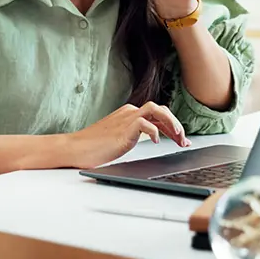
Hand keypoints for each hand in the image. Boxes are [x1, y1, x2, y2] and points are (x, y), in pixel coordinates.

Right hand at [68, 102, 191, 168]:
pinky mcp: (123, 128)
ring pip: (157, 110)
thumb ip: (133, 134)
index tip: (181, 140)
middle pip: (161, 110)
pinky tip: (155, 142)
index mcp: (128, 114)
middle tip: (184, 141)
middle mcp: (129, 112)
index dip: (172, 126)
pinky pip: (146, 124)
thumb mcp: (119, 138)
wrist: (75, 149)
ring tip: (178, 137)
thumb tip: (152, 138)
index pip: (157, 114)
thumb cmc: (93, 146)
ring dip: (171, 123)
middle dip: (176, 125)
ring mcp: (126, 119)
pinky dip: (154, 132)